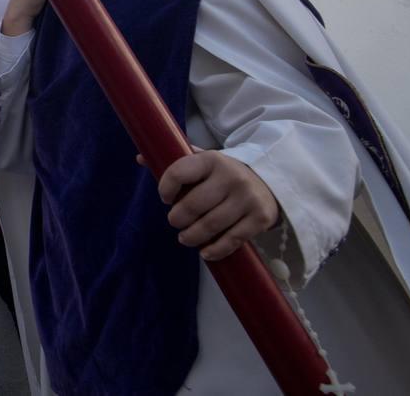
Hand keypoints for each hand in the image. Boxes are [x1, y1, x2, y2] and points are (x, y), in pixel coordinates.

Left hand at [154, 148, 279, 261]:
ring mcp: (247, 198)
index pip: (178, 173)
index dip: (165, 188)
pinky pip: (233, 239)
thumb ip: (175, 160)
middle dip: (177, 219)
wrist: (269, 179)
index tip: (165, 198)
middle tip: (175, 222)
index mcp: (211, 160)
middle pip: (193, 205)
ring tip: (185, 238)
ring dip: (192, 236)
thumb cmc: (224, 173)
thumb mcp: (203, 161)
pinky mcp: (260, 218)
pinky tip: (205, 252)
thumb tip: (140, 158)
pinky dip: (215, 250)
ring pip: (211, 225)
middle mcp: (231, 177)